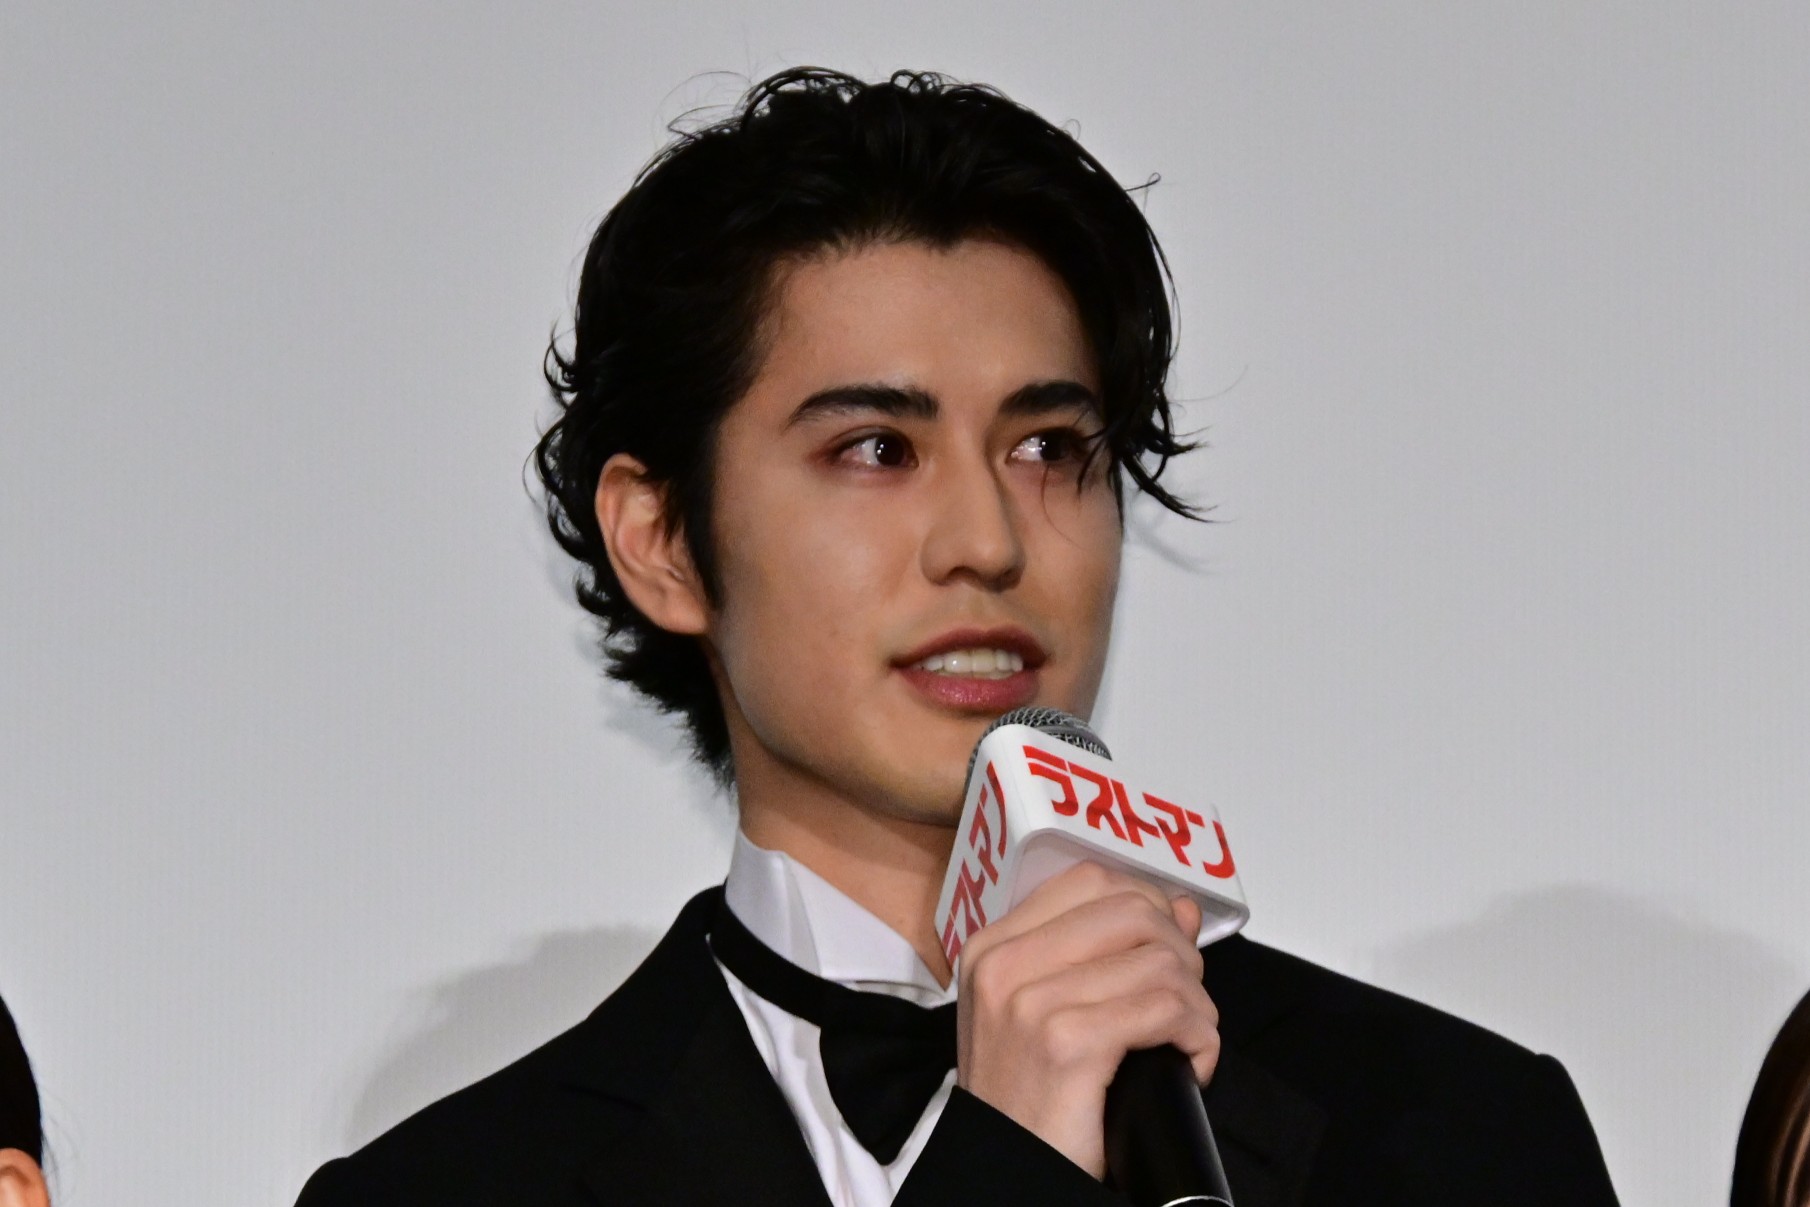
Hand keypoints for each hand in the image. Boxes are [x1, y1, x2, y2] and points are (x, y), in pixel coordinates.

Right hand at [954, 861, 1219, 1176]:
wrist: (1010, 1176)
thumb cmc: (1030, 1104)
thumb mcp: (1049, 1015)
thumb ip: (1108, 954)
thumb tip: (1181, 907)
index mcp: (993, 947)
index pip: (1090, 880)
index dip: (1147, 904)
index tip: (1166, 948)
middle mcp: (1004, 964)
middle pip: (1131, 910)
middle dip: (1180, 953)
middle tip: (1184, 1003)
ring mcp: (1030, 1001)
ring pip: (1160, 961)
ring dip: (1197, 1003)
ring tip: (1188, 1040)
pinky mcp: (1067, 1042)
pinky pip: (1166, 1009)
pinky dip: (1199, 1037)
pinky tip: (1192, 1064)